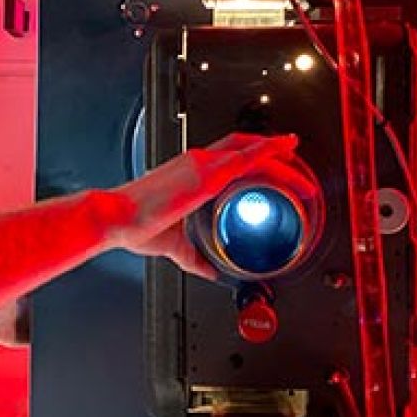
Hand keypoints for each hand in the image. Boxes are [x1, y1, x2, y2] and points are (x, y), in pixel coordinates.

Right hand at [110, 132, 309, 278]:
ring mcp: (203, 165)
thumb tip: (210, 271)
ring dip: (279, 154)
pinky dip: (269, 153)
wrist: (117, 216)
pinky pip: (247, 158)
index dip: (250, 151)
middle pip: (243, 145)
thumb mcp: (172, 243)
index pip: (227, 154)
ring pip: (251, 150)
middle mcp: (198, 161)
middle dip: (270, 149)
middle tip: (292, 155)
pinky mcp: (207, 175)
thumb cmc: (135, 224)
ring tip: (298, 164)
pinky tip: (284, 155)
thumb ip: (194, 256)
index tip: (268, 156)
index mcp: (190, 172)